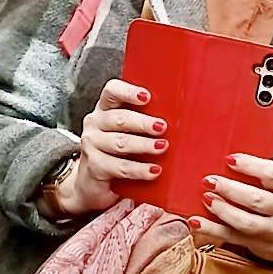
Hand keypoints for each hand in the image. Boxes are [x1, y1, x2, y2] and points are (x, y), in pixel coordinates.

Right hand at [52, 79, 167, 216]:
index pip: (112, 91)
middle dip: (143, 123)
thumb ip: (146, 122)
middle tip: (162, 127)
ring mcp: (92, 144)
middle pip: (120, 118)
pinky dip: (138, 169)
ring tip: (162, 147)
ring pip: (120, 143)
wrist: (95, 182)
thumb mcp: (129, 132)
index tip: (146, 97)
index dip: (128, 92)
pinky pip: (120, 167)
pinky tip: (153, 170)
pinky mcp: (94, 166)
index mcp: (106, 108)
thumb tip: (179, 120)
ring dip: (143, 145)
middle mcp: (96, 122)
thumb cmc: (118, 151)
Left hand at [188, 154, 272, 273]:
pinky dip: (210, 230)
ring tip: (206, 198)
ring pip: (244, 221)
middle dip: (230, 189)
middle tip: (210, 180)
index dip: (251, 165)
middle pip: (256, 199)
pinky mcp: (253, 243)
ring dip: (222, 210)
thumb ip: (261, 173)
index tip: (230, 159)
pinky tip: (196, 221)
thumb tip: (226, 157)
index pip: (272, 174)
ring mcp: (268, 229)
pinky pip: (230, 236)